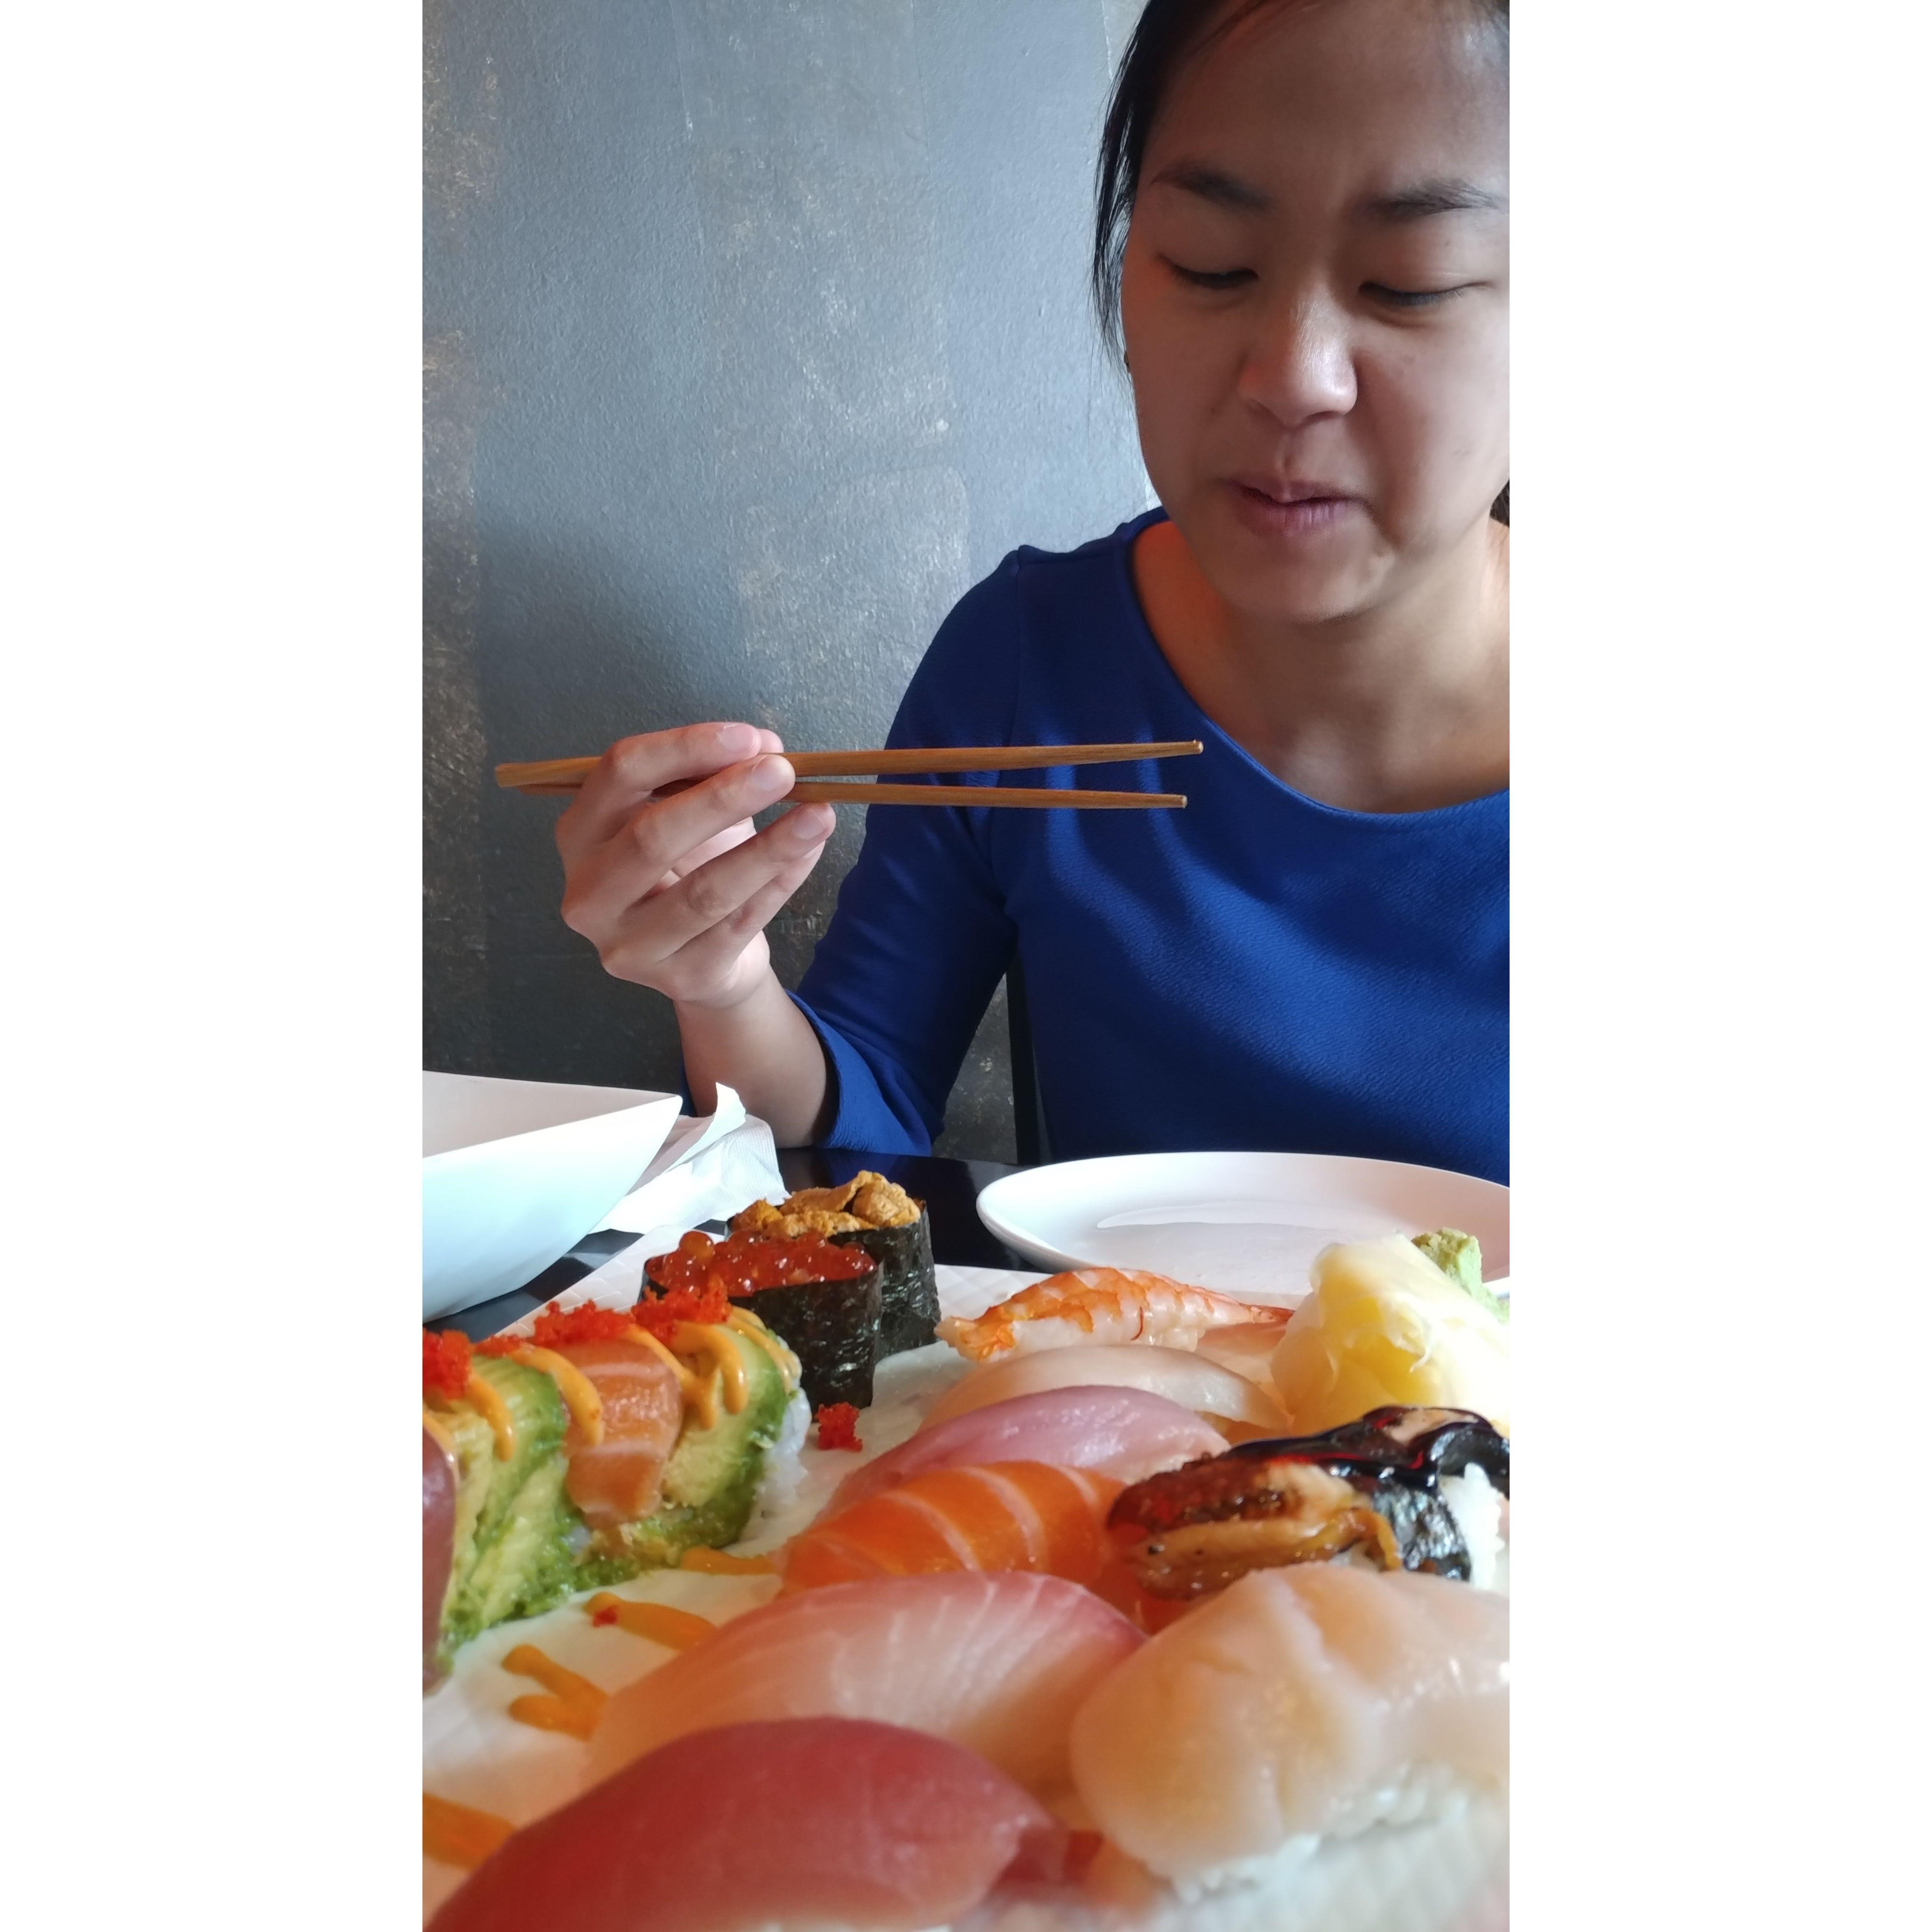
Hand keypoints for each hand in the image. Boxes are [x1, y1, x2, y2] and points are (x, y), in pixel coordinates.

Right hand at [554, 722, 835, 1009]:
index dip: (685, 748)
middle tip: (782, 772)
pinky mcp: (680, 977)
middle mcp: (589, 893)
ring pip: (704, 892)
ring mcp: (629, 945)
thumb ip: (716, 776)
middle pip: (651, 835)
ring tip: (818, 815)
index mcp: (579, 834)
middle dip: (723, 798)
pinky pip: (740, 924)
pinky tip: (811, 850)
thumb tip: (768, 749)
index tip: (748, 738)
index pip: (619, 774)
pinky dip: (781, 883)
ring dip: (768, 848)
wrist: (702, 961)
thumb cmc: (689, 871)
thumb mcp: (691, 816)